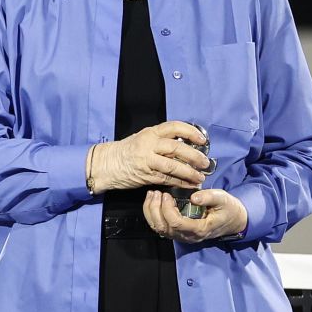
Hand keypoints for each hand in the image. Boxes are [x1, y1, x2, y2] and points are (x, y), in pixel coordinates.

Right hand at [89, 121, 209, 192]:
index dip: (190, 132)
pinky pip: (166, 179)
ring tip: (200, 177)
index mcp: (150, 133)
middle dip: (194, 156)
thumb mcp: (143, 139)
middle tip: (205, 163)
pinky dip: (180, 183)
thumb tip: (185, 146)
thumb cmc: (127, 151)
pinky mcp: (145, 175)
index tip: (202, 140)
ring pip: (173, 166)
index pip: (174, 127)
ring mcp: (147, 160)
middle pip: (176, 148)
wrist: (107, 164)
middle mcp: (149, 144)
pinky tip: (189, 185)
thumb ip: (161, 140)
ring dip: (189, 173)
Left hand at [143, 188, 247, 242]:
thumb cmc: (227, 208)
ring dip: (151, 211)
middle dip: (155, 209)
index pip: (177, 223)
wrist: (232, 220)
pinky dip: (152, 214)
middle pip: (164, 227)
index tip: (167, 195)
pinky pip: (160, 226)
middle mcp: (187, 236)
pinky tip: (153, 201)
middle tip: (156, 192)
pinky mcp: (177, 232)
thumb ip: (209, 197)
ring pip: (159, 228)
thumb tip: (194, 197)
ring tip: (152, 194)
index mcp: (199, 229)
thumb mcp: (223, 199)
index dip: (168, 209)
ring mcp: (181, 235)